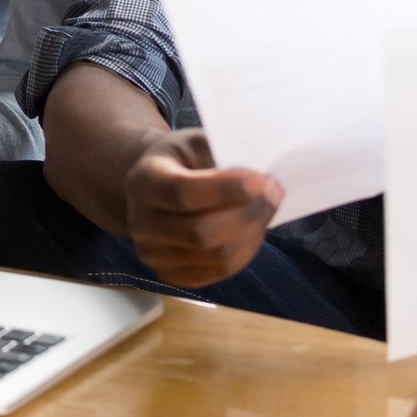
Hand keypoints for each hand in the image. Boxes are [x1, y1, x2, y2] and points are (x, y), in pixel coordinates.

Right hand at [123, 128, 283, 288]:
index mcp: (144, 182)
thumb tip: (260, 175)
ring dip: (252, 232)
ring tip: (267, 208)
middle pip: (202, 232)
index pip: (185, 193)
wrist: (153, 185)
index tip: (262, 180)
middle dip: (248, 214)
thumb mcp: (194, 141)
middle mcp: (142, 224)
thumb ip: (221, 153)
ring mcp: (154, 254)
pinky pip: (219, 272)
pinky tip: (252, 229)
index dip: (227, 190)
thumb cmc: (180, 159)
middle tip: (275, 192)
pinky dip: (245, 251)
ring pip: (217, 256)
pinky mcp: (171, 275)